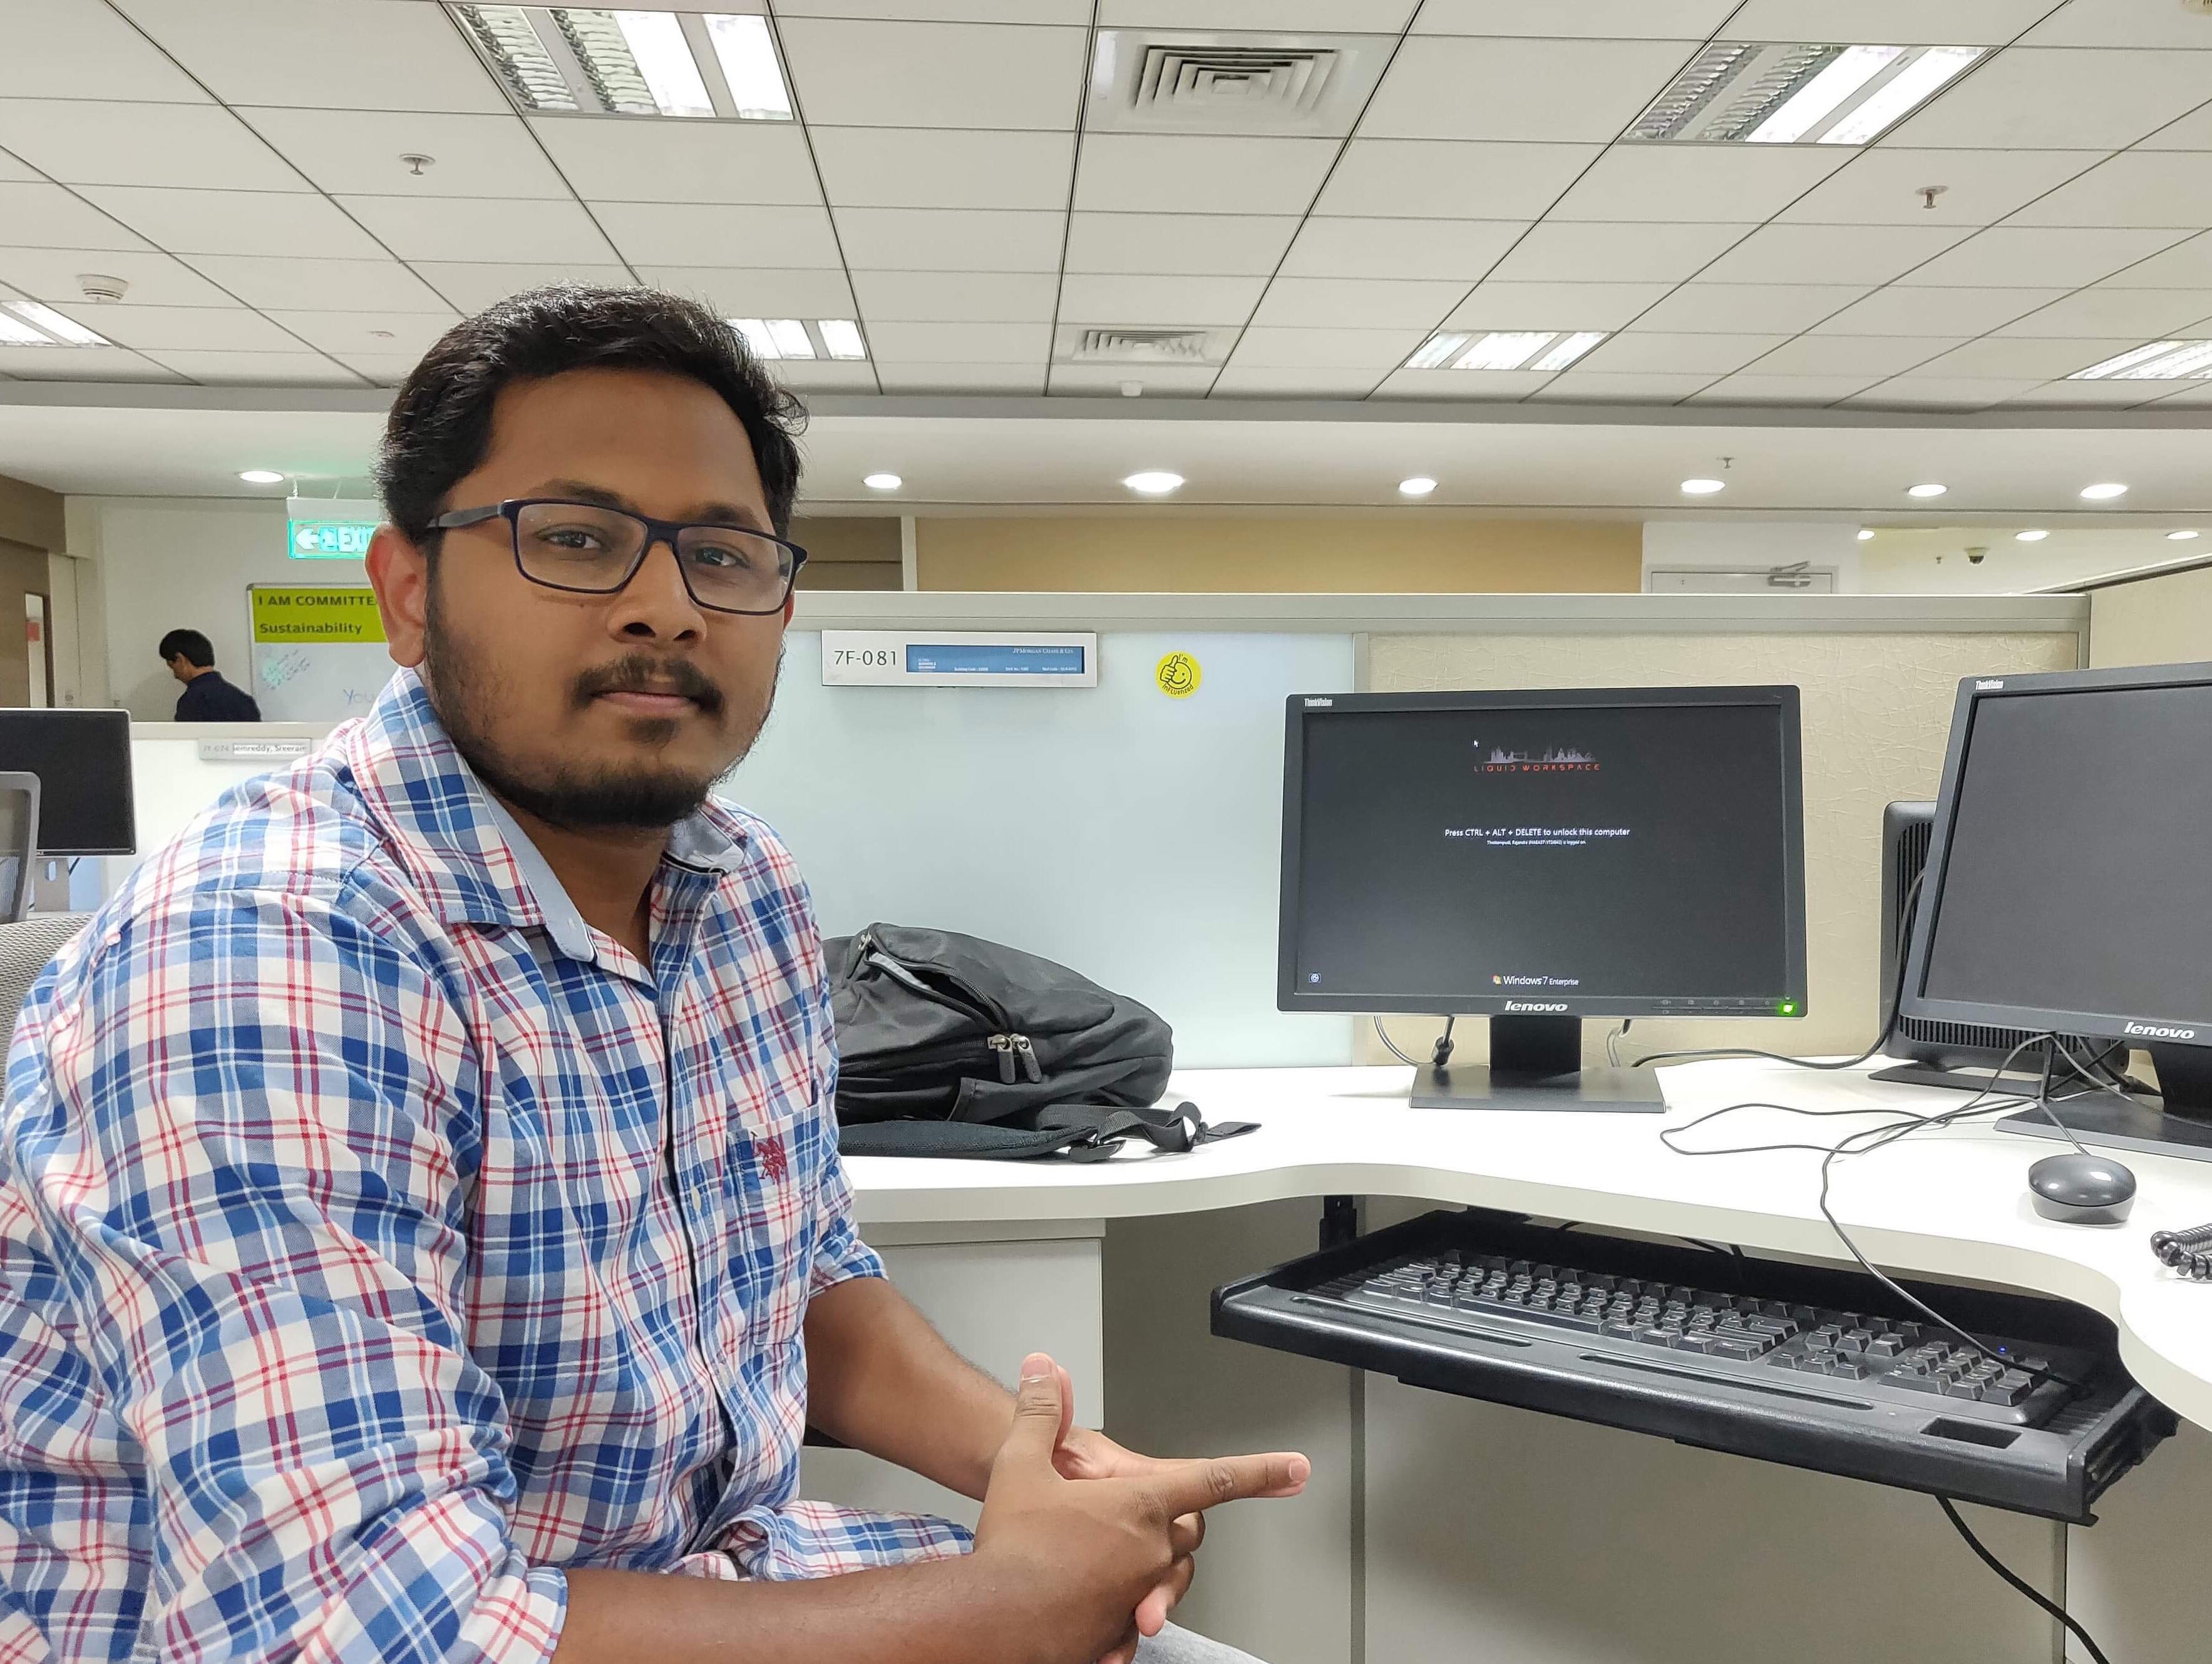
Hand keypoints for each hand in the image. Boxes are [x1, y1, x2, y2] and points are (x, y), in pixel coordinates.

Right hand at [973, 1354, 1309, 1663]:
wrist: (988, 1615)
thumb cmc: (1012, 1544)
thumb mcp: (1020, 1463)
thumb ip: (1040, 1412)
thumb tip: (1043, 1368)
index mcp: (1140, 1505)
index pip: (1213, 1481)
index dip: (1260, 1472)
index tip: (1297, 1470)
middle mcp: (1148, 1550)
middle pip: (1186, 1531)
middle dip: (1167, 1520)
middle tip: (1124, 1512)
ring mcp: (1136, 1594)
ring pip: (1164, 1575)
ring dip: (1145, 1569)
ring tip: (1099, 1560)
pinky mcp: (1116, 1630)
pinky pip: (1135, 1615)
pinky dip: (1123, 1611)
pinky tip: (1095, 1611)